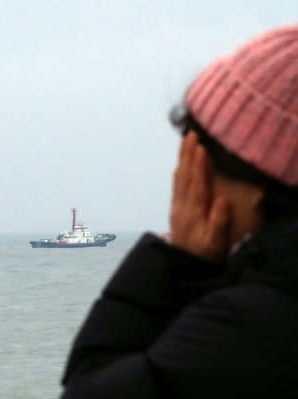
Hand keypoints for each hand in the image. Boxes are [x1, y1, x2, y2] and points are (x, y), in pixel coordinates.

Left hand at [169, 132, 230, 260]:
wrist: (183, 264)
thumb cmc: (204, 253)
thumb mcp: (214, 242)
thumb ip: (218, 221)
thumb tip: (222, 199)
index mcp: (193, 212)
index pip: (196, 183)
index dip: (198, 165)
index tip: (200, 148)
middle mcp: (182, 206)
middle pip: (185, 176)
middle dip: (188, 154)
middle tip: (190, 134)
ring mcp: (177, 206)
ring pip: (179, 178)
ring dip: (182, 158)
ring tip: (185, 141)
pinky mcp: (176, 208)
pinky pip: (176, 185)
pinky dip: (179, 170)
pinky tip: (181, 162)